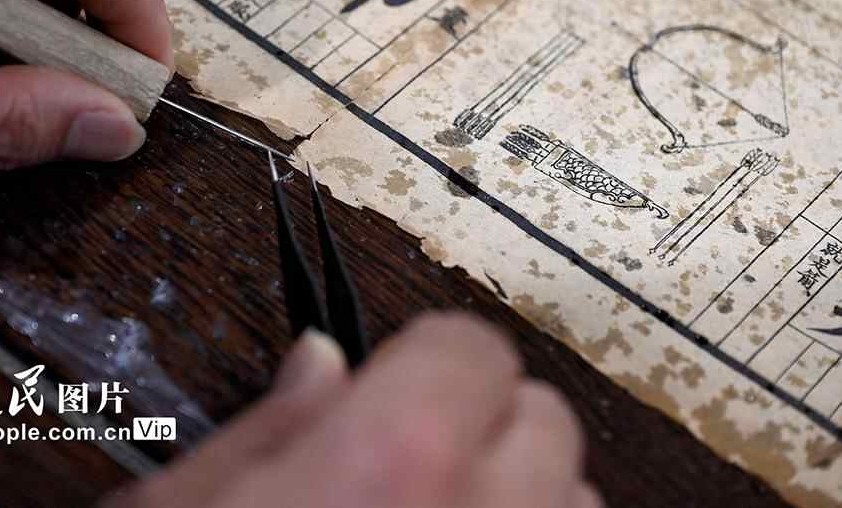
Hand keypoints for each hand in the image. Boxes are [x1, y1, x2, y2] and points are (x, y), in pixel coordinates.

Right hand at [106, 315, 601, 507]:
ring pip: (577, 501)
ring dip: (524, 496)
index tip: (400, 382)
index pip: (470, 350)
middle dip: (484, 427)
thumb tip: (321, 368)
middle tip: (417, 459)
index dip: (429, 362)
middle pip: (543, 421)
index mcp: (387, 470)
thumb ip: (264, 433)